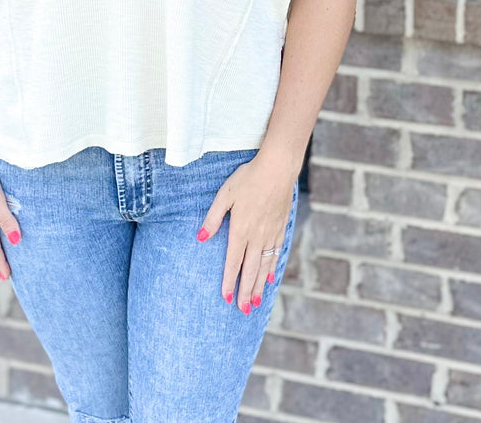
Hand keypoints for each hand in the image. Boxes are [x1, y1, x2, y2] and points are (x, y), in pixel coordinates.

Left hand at [197, 156, 294, 313]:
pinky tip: (269, 277)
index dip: (229, 281)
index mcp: (240, 230)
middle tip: (242, 310)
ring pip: (264, 266)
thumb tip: (200, 237)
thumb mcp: (225, 195)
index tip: (227, 298)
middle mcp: (256, 236)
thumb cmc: (248, 179)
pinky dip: (272, 268)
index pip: (233, 262)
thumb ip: (213, 218)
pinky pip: (275, 253)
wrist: (277, 169)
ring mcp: (270, 233)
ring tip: (255, 302)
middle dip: (245, 292)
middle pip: (250, 270)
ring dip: (259, 285)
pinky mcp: (280, 227)